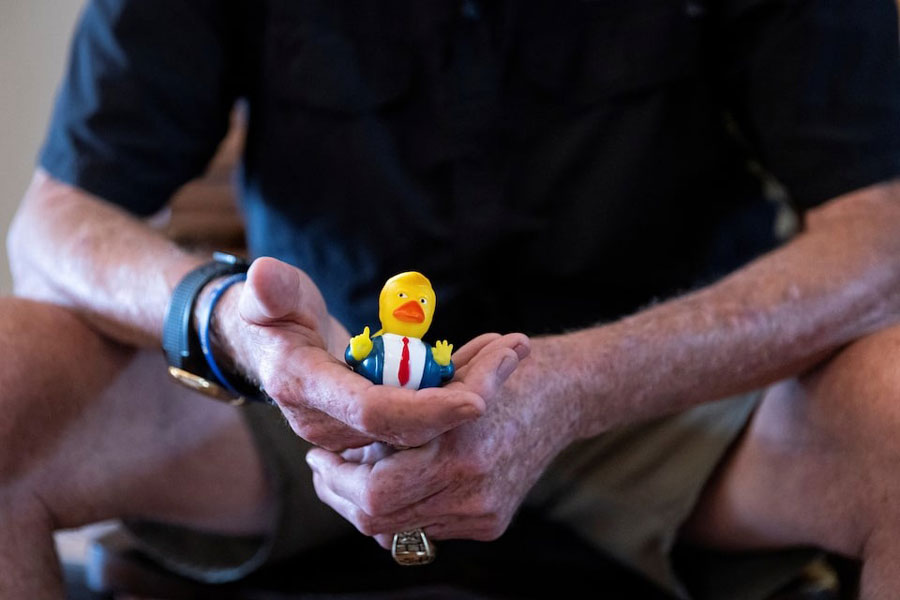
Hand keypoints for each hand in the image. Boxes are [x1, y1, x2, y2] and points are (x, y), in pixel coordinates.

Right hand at [215, 258, 526, 450]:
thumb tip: (264, 276)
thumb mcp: (269, 296)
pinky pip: (425, 420)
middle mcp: (329, 423)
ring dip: (474, 390)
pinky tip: (491, 359)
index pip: (374, 412)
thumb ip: (271, 290)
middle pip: (413, 427)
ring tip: (513, 348)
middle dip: (469, 394)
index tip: (478, 400)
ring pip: (427, 428)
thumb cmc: (274, 313)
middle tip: (514, 350)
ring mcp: (352, 433)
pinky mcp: (373, 431)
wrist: (270, 351)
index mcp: (305, 388)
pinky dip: (460, 391)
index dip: (426, 410)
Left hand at [306, 335, 579, 544]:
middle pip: (378, 518)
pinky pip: (426, 528)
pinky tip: (393, 481)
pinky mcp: (490, 523)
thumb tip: (343, 446)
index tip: (318, 454)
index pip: (373, 490)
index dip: (335, 476)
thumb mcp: (441, 380)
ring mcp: (481, 511)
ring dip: (364, 505)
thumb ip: (394, 415)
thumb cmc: (498, 374)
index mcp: (456, 447)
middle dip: (340, 495)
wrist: (562, 396)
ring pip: (397, 530)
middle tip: (322, 469)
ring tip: (349, 473)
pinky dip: (401, 509)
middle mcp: (471, 488)